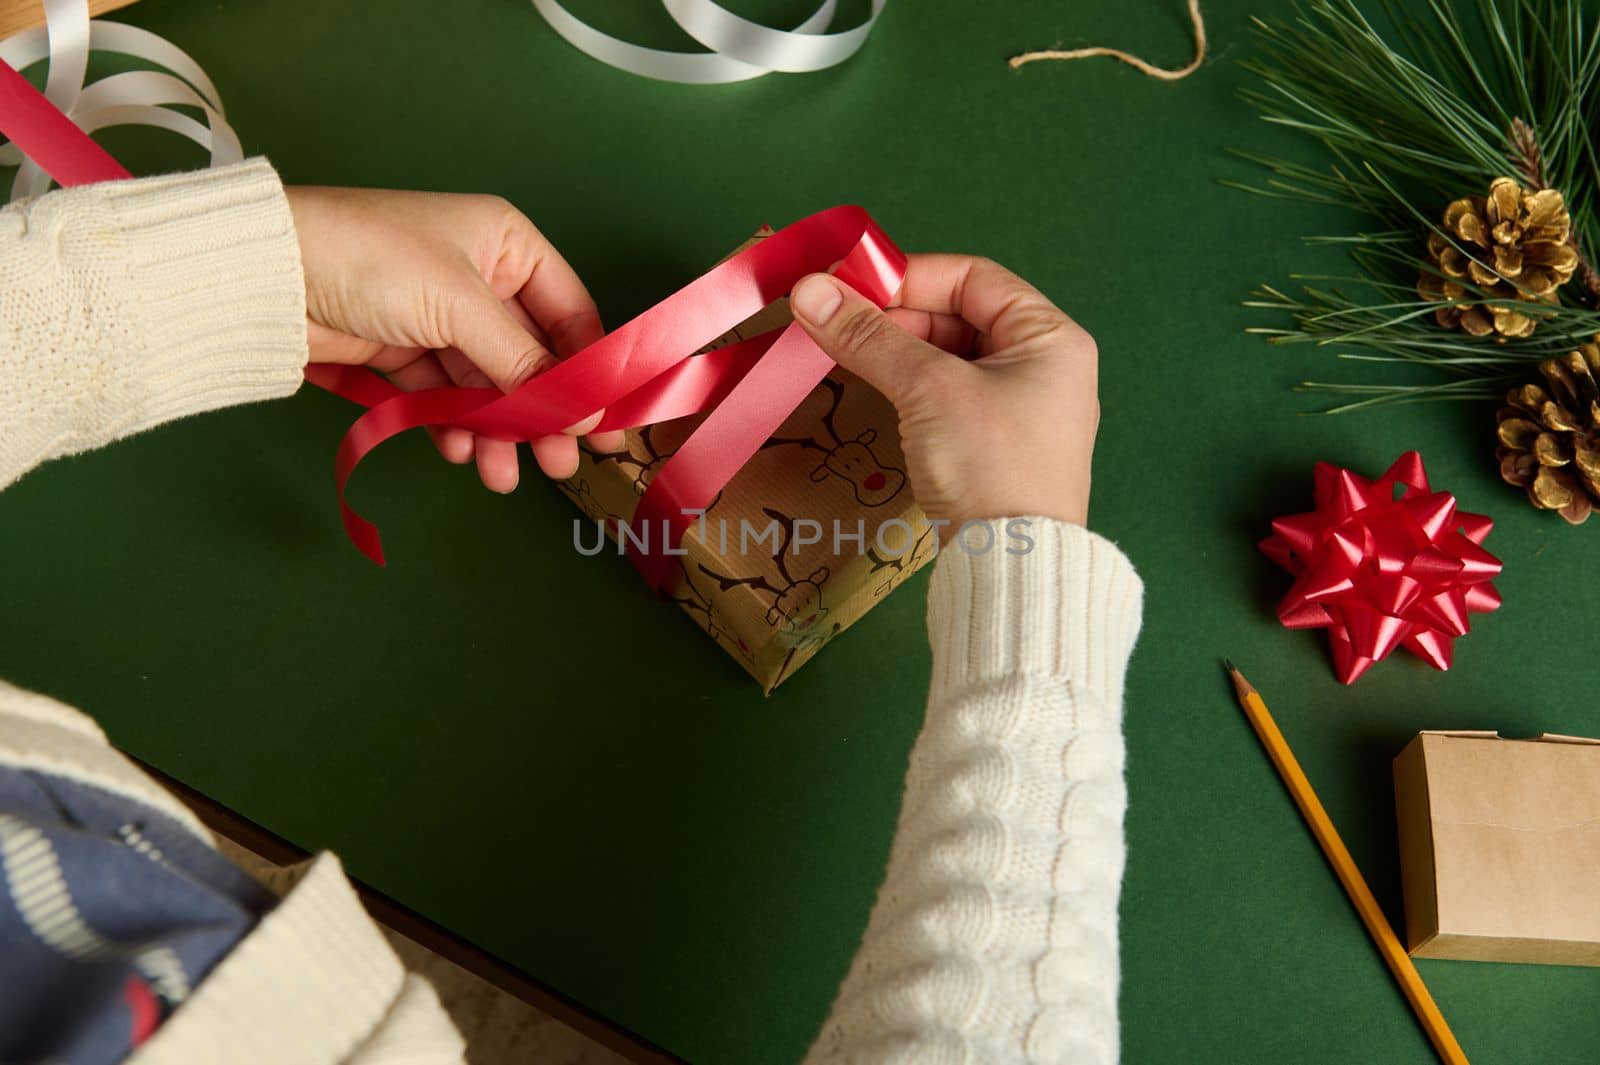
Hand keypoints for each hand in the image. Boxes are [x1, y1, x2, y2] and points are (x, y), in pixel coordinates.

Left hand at [286, 187, 623, 491]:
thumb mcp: (461, 307)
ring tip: (498, 475)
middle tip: (556, 466)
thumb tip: (582, 411)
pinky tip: (457, 449)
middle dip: (542, 414)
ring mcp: (441, 318)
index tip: (603, 426)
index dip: (589, 371)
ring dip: (497, 431)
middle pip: (532, 358)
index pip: (570, 314)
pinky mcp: (404, 351)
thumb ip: (524, 362)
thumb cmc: (373, 260)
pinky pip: (447, 397)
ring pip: (490, 385)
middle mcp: (481, 279)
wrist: (268, 274)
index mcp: (506, 245)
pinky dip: (456, 426)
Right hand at [789, 255, 1096, 531]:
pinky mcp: (997, 448)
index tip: (850, 288)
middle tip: (836, 325)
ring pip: (948, 359)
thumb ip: (868, 337)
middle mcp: (1044, 367)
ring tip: (844, 356)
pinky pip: (947, 397)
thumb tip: (809, 290)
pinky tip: (873, 392)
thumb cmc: (989, 466)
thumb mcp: (927, 389)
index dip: (909, 276)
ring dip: (896, 353)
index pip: (973, 278)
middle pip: (959, 317)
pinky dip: (909, 388)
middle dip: (895, 319)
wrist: (1012, 569)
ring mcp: (1022, 410)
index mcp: (1049, 337)